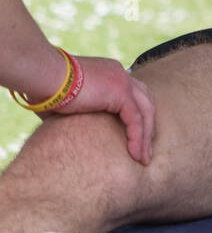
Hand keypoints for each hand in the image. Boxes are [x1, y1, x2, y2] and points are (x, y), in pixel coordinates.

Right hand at [40, 56, 154, 165]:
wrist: (43, 74)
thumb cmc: (44, 90)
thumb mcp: (66, 103)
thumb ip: (77, 114)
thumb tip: (70, 134)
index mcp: (108, 73)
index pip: (132, 95)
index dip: (136, 116)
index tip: (134, 138)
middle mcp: (119, 74)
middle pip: (144, 102)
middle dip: (147, 127)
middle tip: (145, 151)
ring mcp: (122, 81)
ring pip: (145, 112)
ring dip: (145, 137)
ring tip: (142, 159)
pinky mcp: (120, 92)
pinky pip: (136, 119)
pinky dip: (138, 138)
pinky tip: (136, 155)